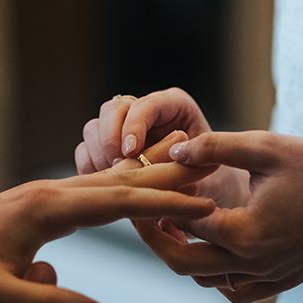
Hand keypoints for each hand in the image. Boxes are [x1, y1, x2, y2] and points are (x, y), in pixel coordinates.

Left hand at [0, 147, 214, 302]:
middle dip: (165, 174)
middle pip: (118, 179)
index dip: (164, 202)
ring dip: (145, 177)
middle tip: (211, 167)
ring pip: (105, 181)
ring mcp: (40, 194)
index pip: (118, 201)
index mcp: (45, 208)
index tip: (205, 203)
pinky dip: (120, 190)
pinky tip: (129, 193)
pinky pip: (88, 192)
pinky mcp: (34, 204)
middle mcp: (47, 192)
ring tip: (182, 171)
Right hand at [75, 88, 248, 208]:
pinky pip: (86, 151)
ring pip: (94, 128)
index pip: (146, 104)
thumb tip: (171, 164)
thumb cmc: (216, 183)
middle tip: (118, 167)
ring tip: (114, 180)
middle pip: (112, 109)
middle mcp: (146, 112)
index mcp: (175, 106)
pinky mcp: (108, 150)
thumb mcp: (209, 175)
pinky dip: (90, 168)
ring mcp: (124, 129)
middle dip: (110, 139)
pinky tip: (104, 185)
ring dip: (99, 155)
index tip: (131, 152)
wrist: (210, 198)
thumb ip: (190, 168)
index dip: (134, 125)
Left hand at [136, 131, 302, 302]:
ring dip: (186, 254)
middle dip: (158, 239)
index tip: (145, 185)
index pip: (183, 222)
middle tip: (143, 214)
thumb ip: (215, 148)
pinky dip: (215, 273)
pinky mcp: (281, 281)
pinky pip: (234, 289)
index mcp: (243, 232)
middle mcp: (251, 263)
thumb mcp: (267, 147)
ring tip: (174, 224)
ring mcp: (268, 277)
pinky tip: (213, 245)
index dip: (159, 201)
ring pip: (206, 279)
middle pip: (184, 263)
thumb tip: (173, 150)